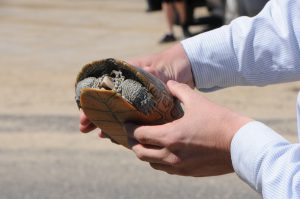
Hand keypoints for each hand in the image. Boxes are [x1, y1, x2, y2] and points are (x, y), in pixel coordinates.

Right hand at [79, 42, 193, 132]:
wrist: (186, 68)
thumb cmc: (170, 64)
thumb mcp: (159, 70)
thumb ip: (150, 74)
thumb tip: (144, 78)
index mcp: (125, 74)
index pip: (102, 88)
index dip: (92, 102)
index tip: (85, 115)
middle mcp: (128, 87)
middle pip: (106, 102)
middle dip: (95, 115)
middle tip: (85, 129)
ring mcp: (136, 97)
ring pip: (117, 111)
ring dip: (108, 122)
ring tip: (101, 135)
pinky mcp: (146, 106)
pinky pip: (132, 117)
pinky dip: (125, 125)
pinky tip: (119, 135)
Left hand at [125, 80, 251, 176]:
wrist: (242, 145)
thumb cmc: (220, 121)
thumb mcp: (197, 102)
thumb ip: (179, 90)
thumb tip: (169, 84)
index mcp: (170, 136)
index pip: (140, 135)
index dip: (129, 129)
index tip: (126, 124)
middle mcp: (171, 155)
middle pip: (141, 153)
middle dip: (133, 143)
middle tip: (133, 134)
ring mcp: (179, 167)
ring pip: (152, 163)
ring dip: (146, 153)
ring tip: (147, 143)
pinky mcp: (188, 173)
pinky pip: (166, 169)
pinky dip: (159, 161)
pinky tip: (164, 152)